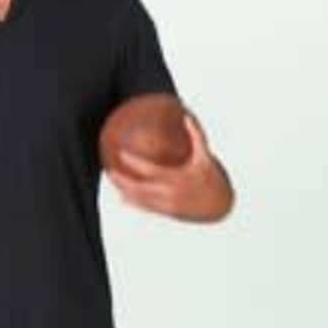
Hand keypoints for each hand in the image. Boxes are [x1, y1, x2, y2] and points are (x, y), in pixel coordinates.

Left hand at [106, 102, 231, 222]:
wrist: (217, 203)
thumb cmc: (210, 176)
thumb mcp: (206, 156)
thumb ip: (196, 135)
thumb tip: (186, 115)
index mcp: (176, 178)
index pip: (150, 170)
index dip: (134, 162)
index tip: (121, 153)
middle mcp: (169, 193)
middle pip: (139, 189)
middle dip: (122, 181)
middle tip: (110, 170)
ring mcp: (167, 205)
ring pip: (140, 200)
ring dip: (124, 191)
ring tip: (113, 180)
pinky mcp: (167, 212)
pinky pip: (146, 208)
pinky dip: (133, 202)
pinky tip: (123, 197)